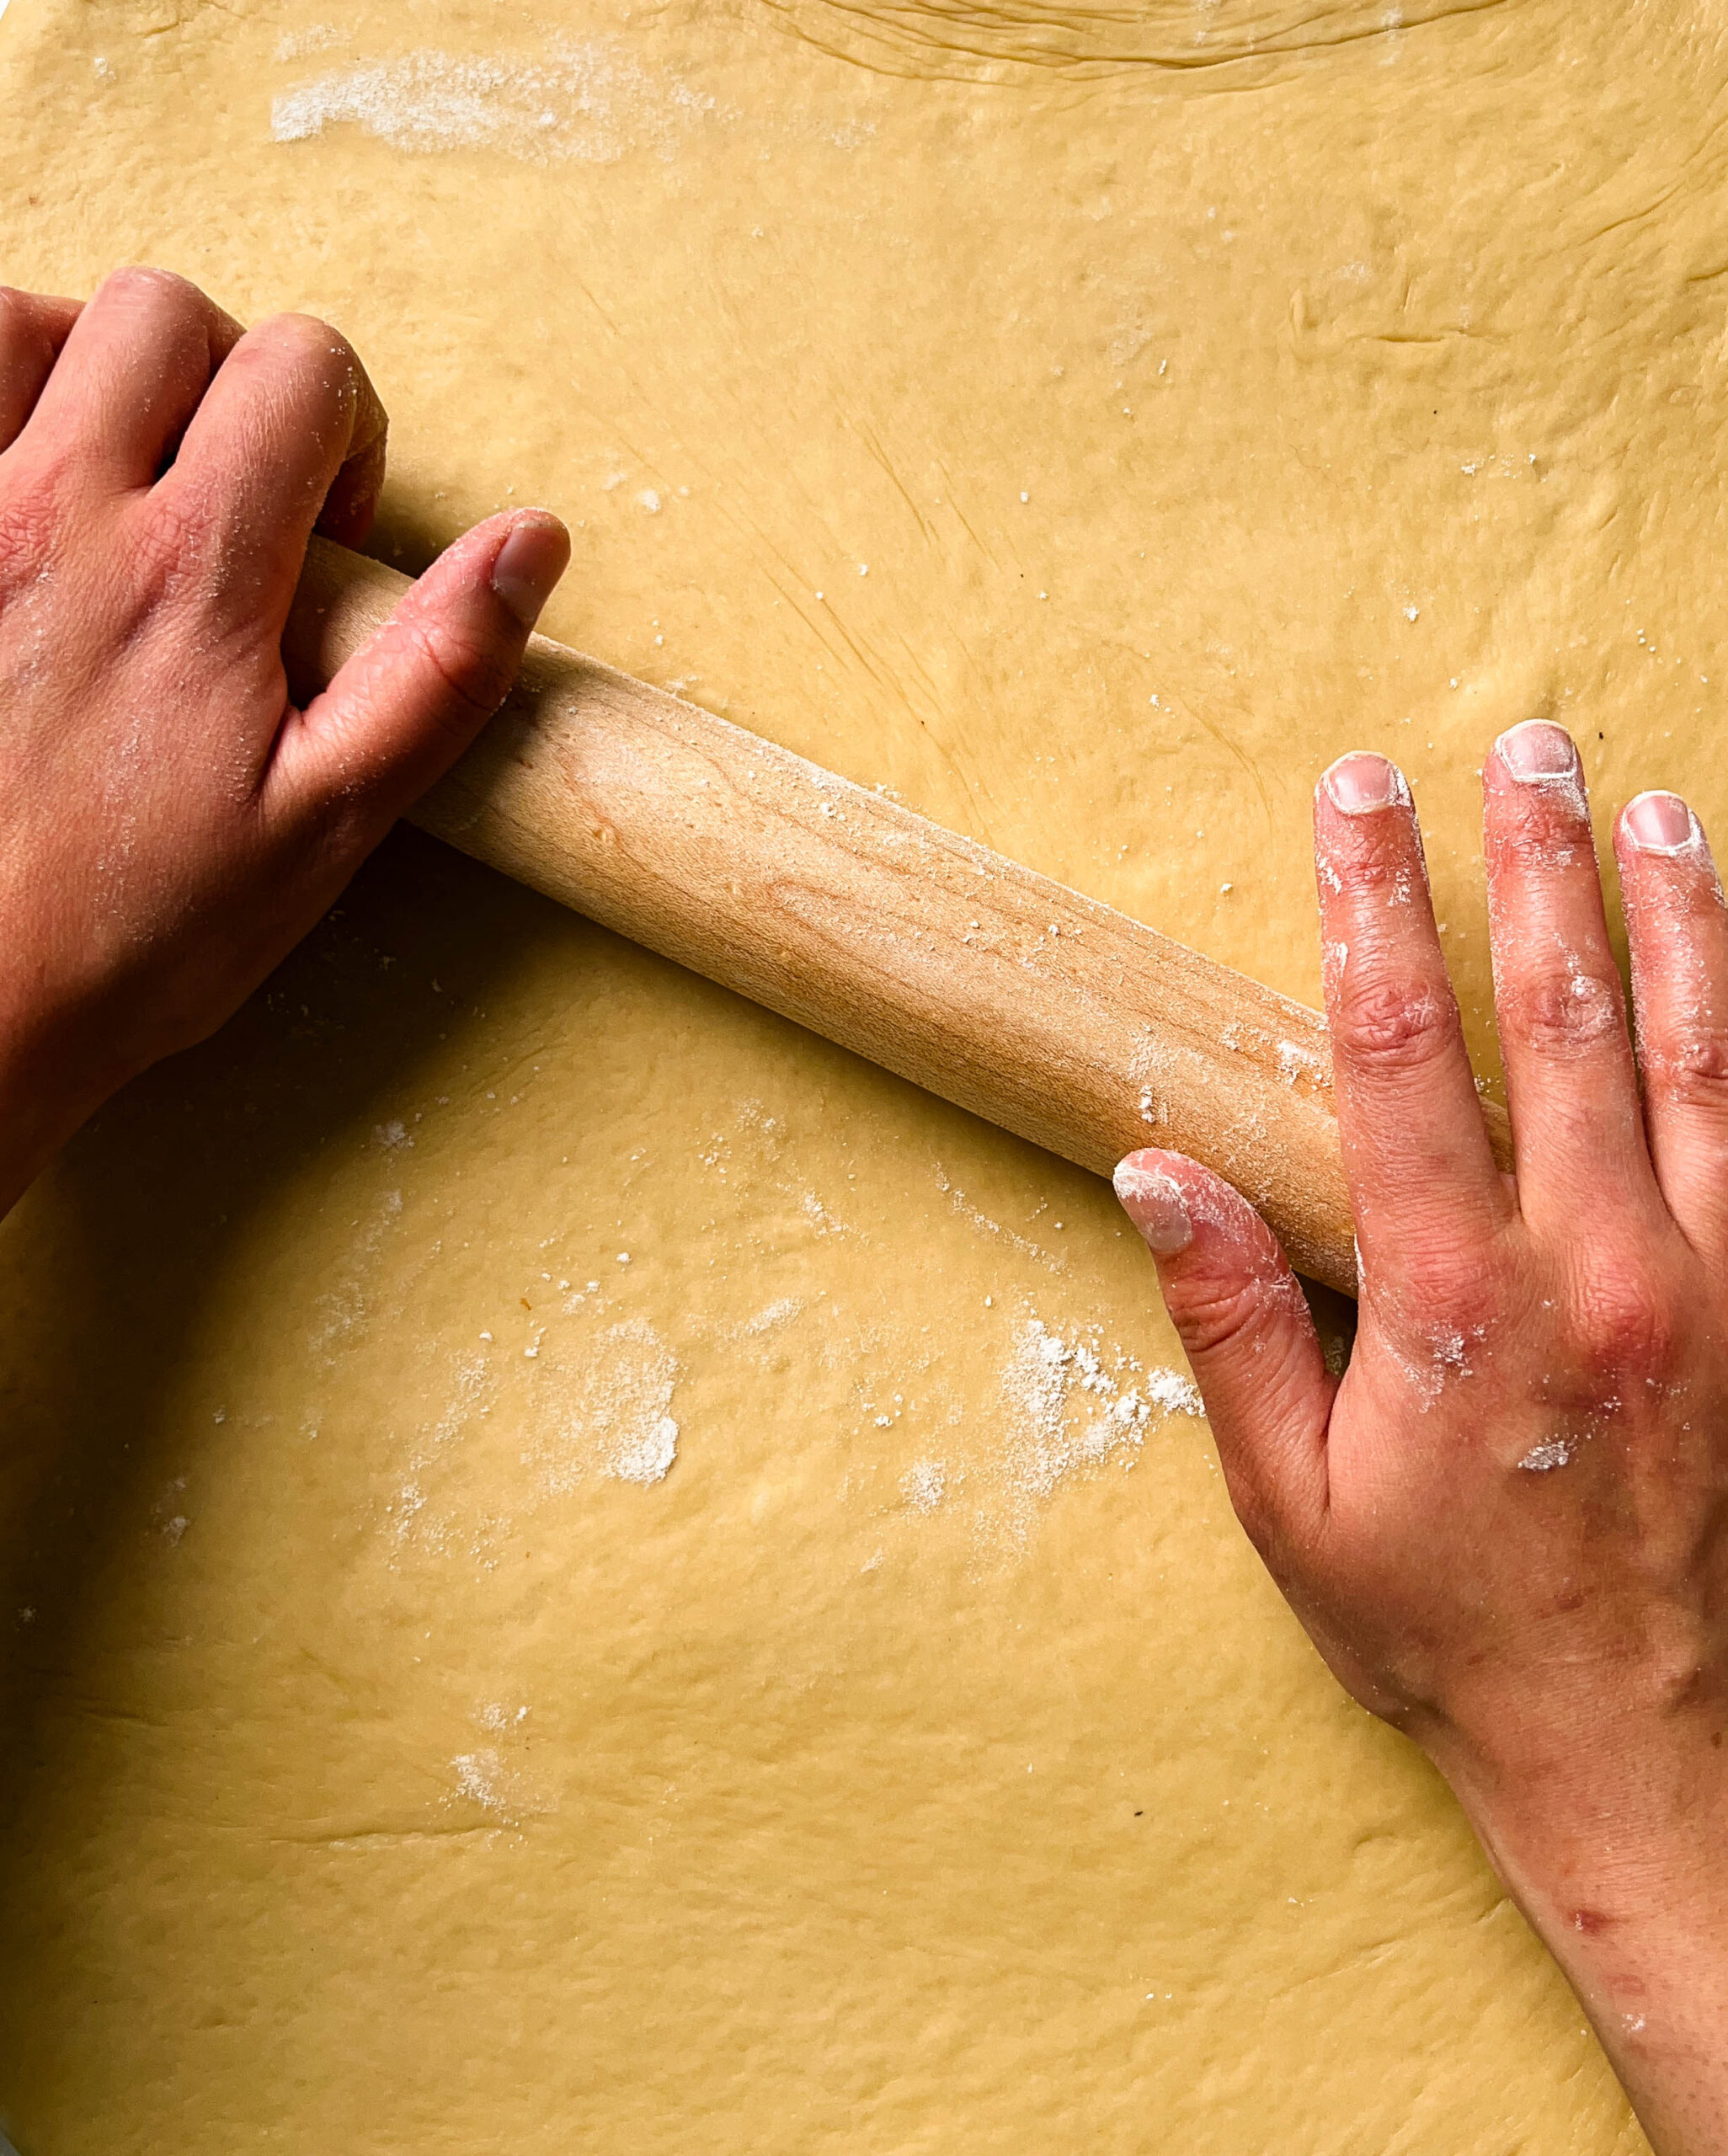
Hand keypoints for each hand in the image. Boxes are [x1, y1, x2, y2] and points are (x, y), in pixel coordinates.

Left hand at [0, 267, 568, 1210]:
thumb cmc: (134, 931)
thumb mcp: (329, 823)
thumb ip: (441, 671)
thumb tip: (534, 545)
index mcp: (193, 573)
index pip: (302, 370)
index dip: (346, 433)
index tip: (326, 532)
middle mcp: (58, 512)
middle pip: (167, 315)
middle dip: (231, 382)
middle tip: (233, 500)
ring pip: (23, 319)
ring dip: (91, 369)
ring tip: (118, 480)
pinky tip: (28, 492)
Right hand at [1116, 723, 1727, 2153]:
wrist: (1637, 1746)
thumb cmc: (1444, 1629)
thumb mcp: (1291, 1501)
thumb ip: (1229, 1321)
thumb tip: (1158, 1165)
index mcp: (1457, 1303)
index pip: (1402, 1049)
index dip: (1370, 902)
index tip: (1354, 794)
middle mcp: (1600, 1268)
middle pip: (1565, 1015)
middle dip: (1533, 864)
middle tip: (1521, 747)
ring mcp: (1709, 1285)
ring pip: (1703, 1053)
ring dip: (1676, 915)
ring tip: (1652, 805)